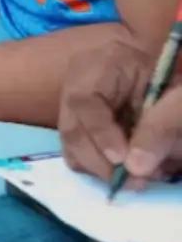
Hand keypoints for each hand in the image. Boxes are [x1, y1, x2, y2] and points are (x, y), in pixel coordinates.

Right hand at [58, 40, 181, 183]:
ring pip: (71, 145)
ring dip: (99, 168)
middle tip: (133, 182)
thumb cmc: (168, 69)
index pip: (83, 101)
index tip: (124, 161)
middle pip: (70, 129)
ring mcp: (73, 103)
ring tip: (132, 180)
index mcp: (97, 65)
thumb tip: (136, 169)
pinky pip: (80, 150)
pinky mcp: (79, 121)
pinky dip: (100, 165)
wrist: (157, 58)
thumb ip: (159, 126)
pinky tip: (123, 168)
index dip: (101, 135)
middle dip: (99, 163)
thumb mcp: (173, 94)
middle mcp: (75, 83)